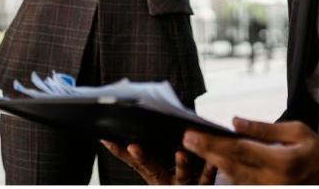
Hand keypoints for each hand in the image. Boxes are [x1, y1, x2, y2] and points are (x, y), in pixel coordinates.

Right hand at [100, 140, 216, 184]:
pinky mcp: (202, 187)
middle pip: (153, 171)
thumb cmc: (176, 181)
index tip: (108, 140)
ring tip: (179, 154)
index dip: (120, 153)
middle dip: (143, 159)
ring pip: (181, 177)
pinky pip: (206, 178)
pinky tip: (210, 159)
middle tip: (133, 147)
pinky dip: (208, 169)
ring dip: (180, 166)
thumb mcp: (157, 170)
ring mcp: (184, 186)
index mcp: (155, 175)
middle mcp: (166, 182)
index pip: (134, 163)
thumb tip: (119, 135)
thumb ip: (144, 156)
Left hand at [181, 118, 318, 184]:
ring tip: (196, 147)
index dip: (213, 143)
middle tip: (186, 139)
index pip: (238, 151)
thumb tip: (235, 122)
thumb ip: (264, 129)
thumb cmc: (317, 153)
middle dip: (206, 152)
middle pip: (230, 166)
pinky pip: (242, 184)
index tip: (193, 134)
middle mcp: (272, 181)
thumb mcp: (296, 131)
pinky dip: (226, 173)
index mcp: (281, 162)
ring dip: (212, 162)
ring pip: (233, 178)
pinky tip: (215, 160)